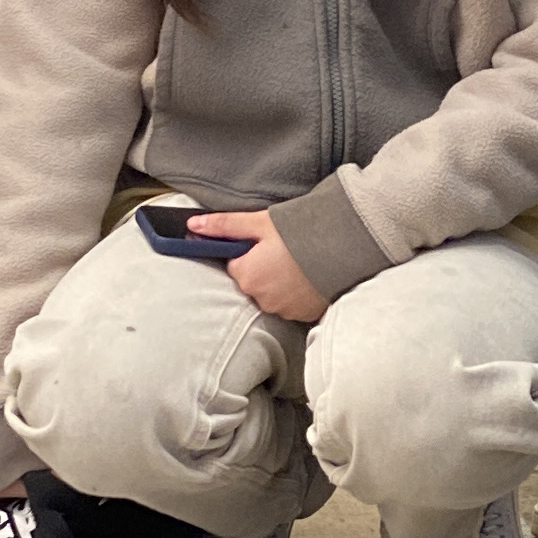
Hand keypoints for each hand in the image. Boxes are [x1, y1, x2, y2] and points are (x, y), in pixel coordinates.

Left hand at [189, 211, 329, 323]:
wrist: (344, 248)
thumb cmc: (299, 232)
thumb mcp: (259, 223)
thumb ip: (224, 225)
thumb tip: (193, 224)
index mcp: (247, 275)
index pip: (235, 265)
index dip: (248, 252)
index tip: (264, 243)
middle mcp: (261, 298)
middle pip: (253, 282)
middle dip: (263, 268)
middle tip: (284, 251)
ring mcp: (284, 310)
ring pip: (272, 294)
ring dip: (280, 282)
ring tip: (300, 263)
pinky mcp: (303, 315)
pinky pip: (292, 304)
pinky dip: (297, 293)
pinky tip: (309, 276)